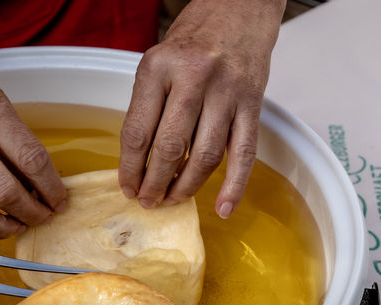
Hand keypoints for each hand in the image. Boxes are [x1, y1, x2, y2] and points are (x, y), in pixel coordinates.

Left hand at [118, 0, 285, 216]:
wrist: (240, 7)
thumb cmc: (194, 38)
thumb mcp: (157, 62)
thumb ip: (148, 106)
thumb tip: (139, 161)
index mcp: (158, 68)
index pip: (137, 132)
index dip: (129, 168)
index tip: (127, 187)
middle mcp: (193, 79)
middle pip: (168, 149)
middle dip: (154, 184)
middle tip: (147, 201)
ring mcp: (226, 92)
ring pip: (204, 156)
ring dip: (186, 187)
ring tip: (173, 200)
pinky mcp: (253, 104)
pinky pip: (244, 153)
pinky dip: (234, 186)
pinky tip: (223, 208)